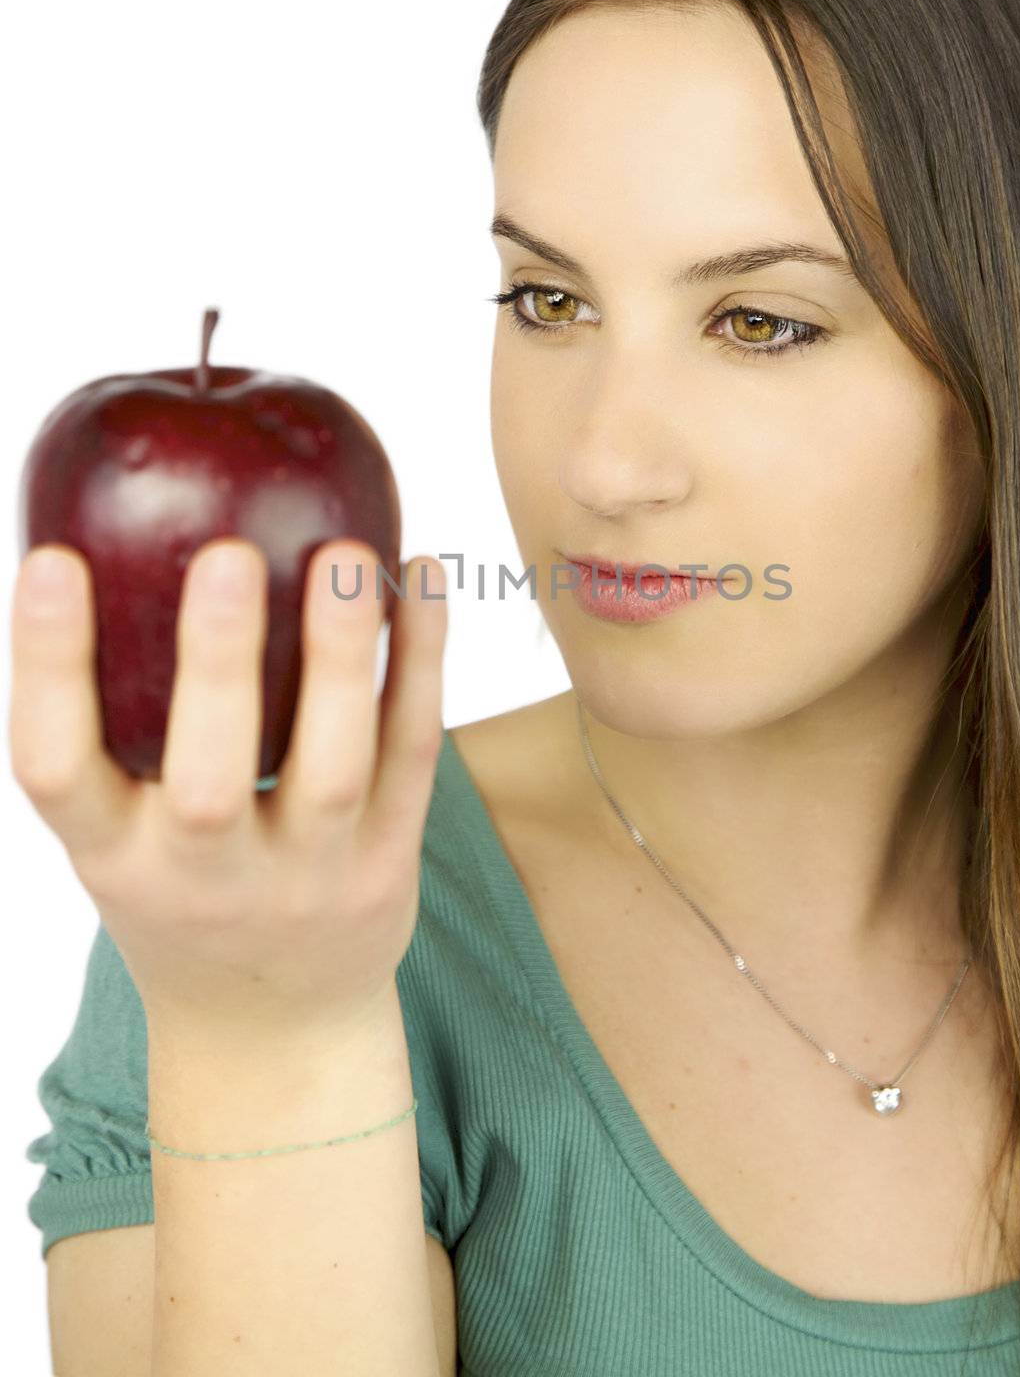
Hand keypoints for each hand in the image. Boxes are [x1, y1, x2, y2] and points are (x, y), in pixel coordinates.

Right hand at [8, 537, 447, 1049]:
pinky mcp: (390, 864)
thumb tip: (108, 544)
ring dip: (341, 656)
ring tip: (345, 554)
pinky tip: (423, 577)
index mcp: (111, 855)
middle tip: (227, 555)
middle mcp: (204, 878)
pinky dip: (421, 663)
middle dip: (217, 666)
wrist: (273, 1025)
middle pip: (207, 783)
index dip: (45, 668)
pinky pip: (412, 755)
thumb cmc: (182, 890)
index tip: (50, 564)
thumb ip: (110, 725)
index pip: (51, 768)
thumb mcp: (117, 832)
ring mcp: (309, 877)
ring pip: (333, 768)